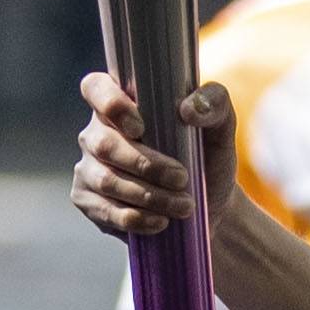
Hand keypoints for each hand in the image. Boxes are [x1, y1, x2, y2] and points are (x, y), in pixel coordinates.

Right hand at [69, 73, 212, 245]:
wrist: (206, 208)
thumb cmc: (207, 159)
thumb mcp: (221, 130)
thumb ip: (216, 104)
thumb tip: (189, 107)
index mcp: (123, 104)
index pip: (95, 87)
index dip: (110, 104)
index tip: (141, 127)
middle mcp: (98, 132)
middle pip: (104, 143)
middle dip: (147, 165)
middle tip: (183, 178)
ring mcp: (89, 167)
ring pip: (107, 180)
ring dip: (149, 196)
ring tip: (183, 205)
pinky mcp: (88, 201)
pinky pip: (105, 211)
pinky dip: (137, 218)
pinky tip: (161, 221)